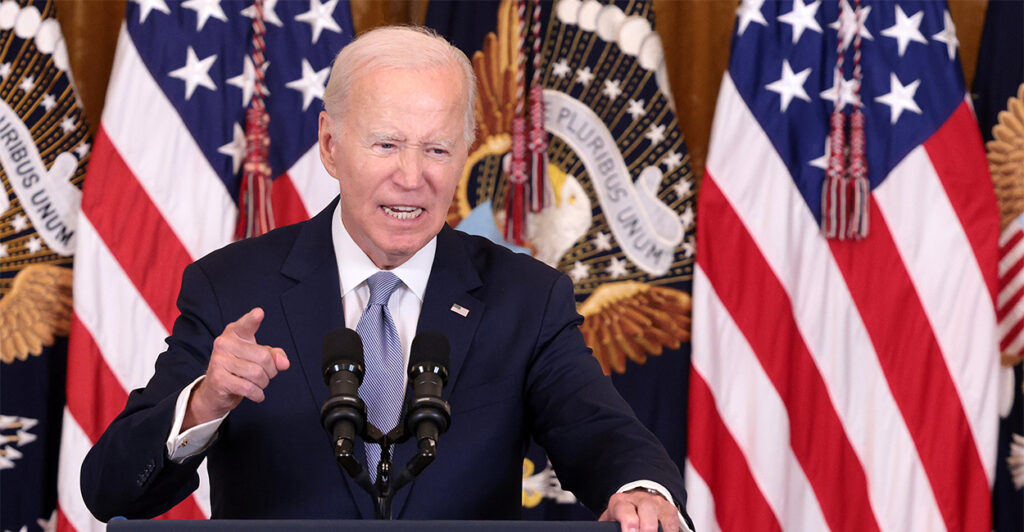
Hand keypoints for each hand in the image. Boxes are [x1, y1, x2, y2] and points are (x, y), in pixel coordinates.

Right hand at [183, 307, 289, 429]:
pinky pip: (248, 388)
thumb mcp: (259, 358)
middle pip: (264, 357)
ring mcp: (219, 361)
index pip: (246, 325)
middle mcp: (224, 343)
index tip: (259, 313)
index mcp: (235, 333)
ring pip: (257, 374)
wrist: (216, 392)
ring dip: (264, 383)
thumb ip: (275, 356)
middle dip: (271, 371)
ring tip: (258, 384)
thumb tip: (284, 363)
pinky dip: (258, 394)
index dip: (253, 319)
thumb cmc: (240, 369)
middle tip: (266, 375)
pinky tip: (256, 394)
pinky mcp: (218, 379)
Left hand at [599, 488, 680, 531]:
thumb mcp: (610, 520)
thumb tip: (605, 531)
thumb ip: (607, 527)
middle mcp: (640, 499)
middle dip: (647, 527)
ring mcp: (657, 504)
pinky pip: (674, 522)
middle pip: (647, 508)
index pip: (624, 509)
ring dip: (663, 531)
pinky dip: (671, 531)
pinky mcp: (670, 511)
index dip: (629, 522)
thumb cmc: (621, 516)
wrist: (635, 503)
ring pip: (664, 514)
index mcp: (621, 502)